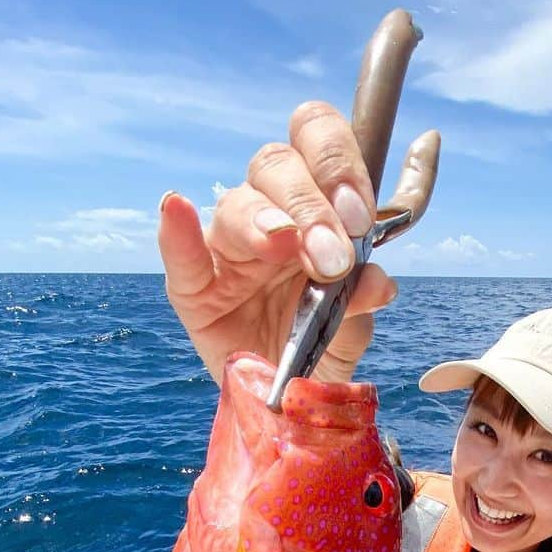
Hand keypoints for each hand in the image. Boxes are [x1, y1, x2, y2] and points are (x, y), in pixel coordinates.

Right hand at [158, 100, 397, 387]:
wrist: (285, 405)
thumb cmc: (318, 352)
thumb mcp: (351, 334)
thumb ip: (363, 306)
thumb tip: (375, 281)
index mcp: (318, 210)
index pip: (321, 147)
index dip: (340, 164)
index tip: (359, 215)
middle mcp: (273, 215)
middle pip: (279, 164)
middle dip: (311, 201)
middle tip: (331, 254)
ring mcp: (229, 248)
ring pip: (239, 201)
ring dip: (268, 219)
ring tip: (285, 246)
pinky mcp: (193, 287)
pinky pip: (181, 252)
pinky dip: (177, 230)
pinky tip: (176, 207)